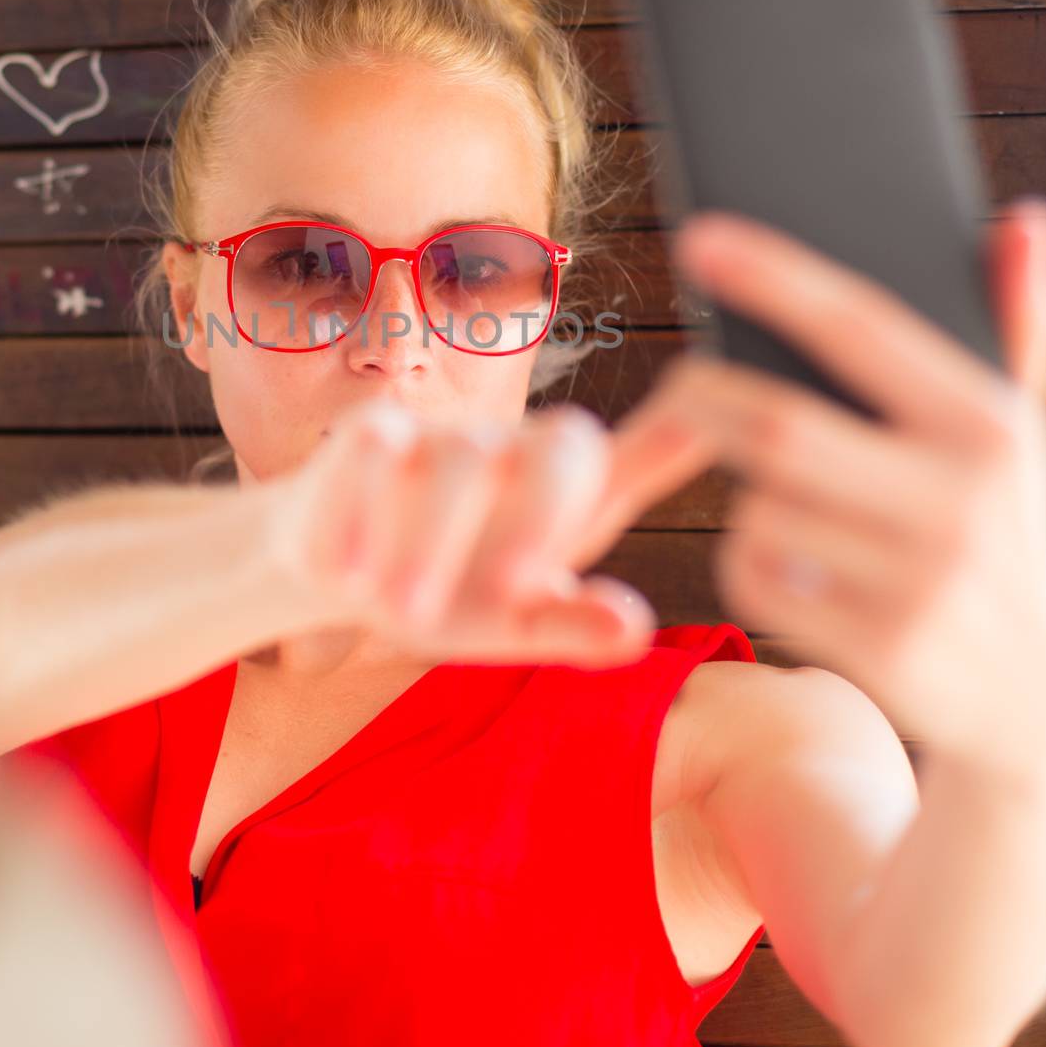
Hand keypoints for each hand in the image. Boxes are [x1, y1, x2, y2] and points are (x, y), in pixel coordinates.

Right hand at [271, 397, 672, 665]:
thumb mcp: (512, 625)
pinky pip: (378, 450)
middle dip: (540, 518)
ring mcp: (447, 436)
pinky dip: (364, 514)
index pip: (642, 455)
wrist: (340, 574)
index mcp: (569, 496)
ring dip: (433, 542)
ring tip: (407, 614)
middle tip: (512, 593)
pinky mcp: (375, 432)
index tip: (705, 418)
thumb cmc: (450, 594)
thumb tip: (633, 627)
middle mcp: (518, 451)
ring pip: (461, 460)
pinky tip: (351, 576)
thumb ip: (572, 625)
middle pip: (563, 446)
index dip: (678, 437)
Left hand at [629, 197, 1045, 781]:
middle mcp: (959, 499)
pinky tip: (787, 558)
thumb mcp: (1024, 433)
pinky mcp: (878, 648)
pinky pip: (754, 574)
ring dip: (742, 490)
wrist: (1035, 696)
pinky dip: (746, 554)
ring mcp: (919, 581)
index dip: (774, 278)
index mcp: (989, 424)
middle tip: (678, 382)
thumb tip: (1024, 217)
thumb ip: (1017, 324)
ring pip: (759, 505)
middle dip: (704, 395)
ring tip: (772, 489)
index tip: (699, 237)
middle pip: (777, 427)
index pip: (861, 328)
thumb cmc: (1004, 530)